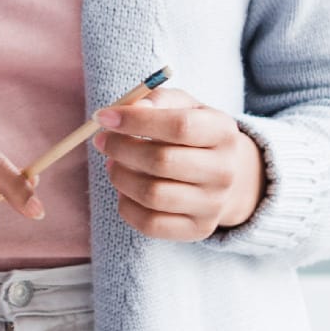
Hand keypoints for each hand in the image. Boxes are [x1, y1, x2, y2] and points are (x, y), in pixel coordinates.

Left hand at [94, 86, 264, 240]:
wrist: (228, 175)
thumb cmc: (192, 133)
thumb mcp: (182, 106)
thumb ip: (156, 100)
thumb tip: (131, 108)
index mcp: (222, 132)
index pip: (180, 126)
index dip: (135, 120)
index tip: (103, 117)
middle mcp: (224, 171)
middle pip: (162, 161)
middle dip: (120, 148)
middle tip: (101, 141)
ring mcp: (213, 205)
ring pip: (152, 194)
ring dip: (120, 176)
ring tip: (112, 163)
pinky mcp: (198, 230)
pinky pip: (149, 223)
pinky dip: (125, 204)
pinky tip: (125, 188)